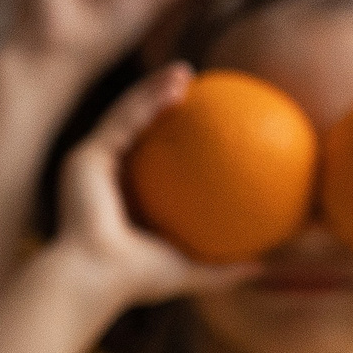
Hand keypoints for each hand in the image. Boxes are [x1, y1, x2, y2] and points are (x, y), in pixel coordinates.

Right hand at [51, 64, 258, 306]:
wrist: (93, 279)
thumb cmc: (135, 281)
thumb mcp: (191, 271)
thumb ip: (224, 269)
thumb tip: (267, 266)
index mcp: (121, 198)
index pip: (147, 159)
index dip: (171, 136)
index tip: (205, 122)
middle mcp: (103, 176)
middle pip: (134, 129)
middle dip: (162, 102)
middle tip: (196, 87)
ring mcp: (91, 164)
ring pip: (125, 114)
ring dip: (154, 88)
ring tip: (186, 71)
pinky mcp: (85, 156)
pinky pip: (121, 119)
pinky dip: (146, 98)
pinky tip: (175, 84)